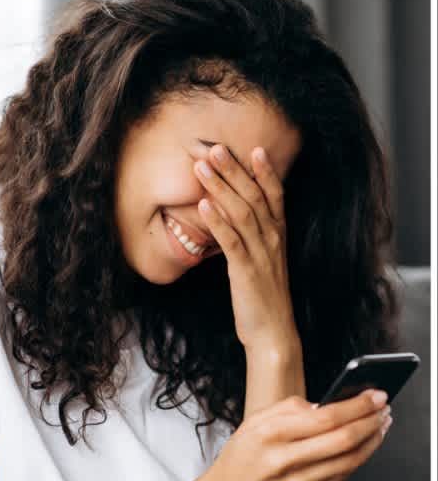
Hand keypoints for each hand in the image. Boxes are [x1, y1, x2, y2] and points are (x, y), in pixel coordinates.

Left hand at [194, 145, 298, 354]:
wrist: (272, 332)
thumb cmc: (263, 296)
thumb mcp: (262, 261)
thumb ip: (252, 237)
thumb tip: (233, 216)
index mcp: (278, 236)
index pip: (275, 196)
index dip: (265, 172)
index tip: (254, 149)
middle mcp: (273, 240)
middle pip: (254, 197)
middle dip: (234, 170)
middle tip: (214, 148)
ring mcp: (261, 254)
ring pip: (242, 213)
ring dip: (221, 188)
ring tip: (202, 168)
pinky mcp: (246, 271)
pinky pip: (231, 242)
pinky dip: (218, 222)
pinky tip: (203, 206)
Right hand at [200, 389, 390, 480]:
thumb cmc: (236, 463)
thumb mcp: (250, 425)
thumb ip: (286, 409)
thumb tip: (323, 404)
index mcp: (268, 434)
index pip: (324, 416)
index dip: (356, 405)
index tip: (374, 395)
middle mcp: (284, 459)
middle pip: (343, 438)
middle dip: (371, 420)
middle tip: (384, 408)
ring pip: (349, 459)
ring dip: (372, 440)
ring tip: (381, 425)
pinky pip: (341, 476)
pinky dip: (359, 459)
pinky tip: (365, 447)